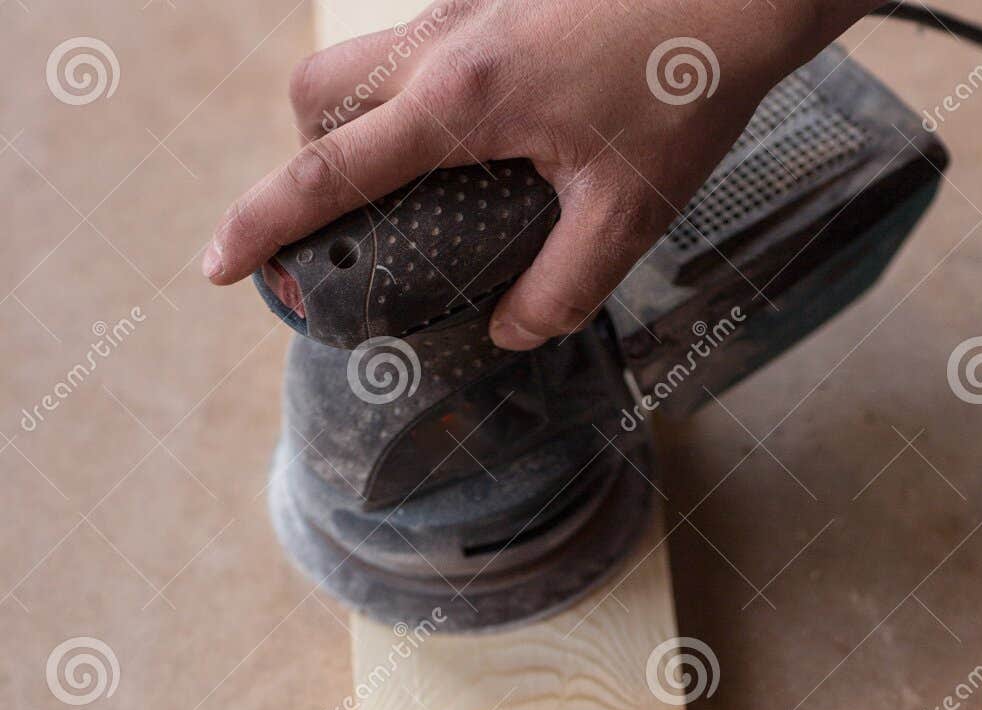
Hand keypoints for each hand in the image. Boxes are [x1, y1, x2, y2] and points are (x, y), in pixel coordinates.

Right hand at [203, 0, 870, 348]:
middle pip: (319, 97)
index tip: (220, 264)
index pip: (329, 173)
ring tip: (423, 181)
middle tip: (356, 216)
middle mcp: (444, 43)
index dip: (263, 225)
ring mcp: (467, 4)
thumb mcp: (630, 214)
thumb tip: (511, 332)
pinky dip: (422, 91)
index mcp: (461, 103)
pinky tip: (497, 127)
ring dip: (363, 121)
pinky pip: (423, 39)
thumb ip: (562, 287)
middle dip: (310, 160)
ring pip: (366, 59)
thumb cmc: (689, 87)